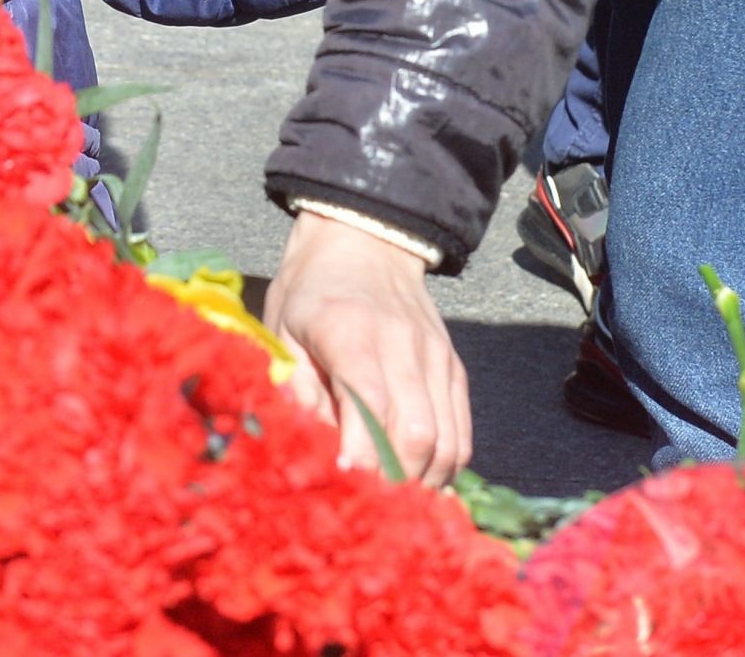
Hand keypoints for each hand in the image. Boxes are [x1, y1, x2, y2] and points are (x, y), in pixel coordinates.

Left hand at [265, 209, 472, 483]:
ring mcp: (435, 356)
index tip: (345, 479)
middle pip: (415, 432)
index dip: (361, 453)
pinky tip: (417, 478)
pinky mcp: (453, 367)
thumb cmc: (310, 291)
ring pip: (446, 440)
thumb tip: (313, 448)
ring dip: (422, 481)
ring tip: (393, 500)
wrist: (364, 240)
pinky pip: (461, 432)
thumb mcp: (283, 329)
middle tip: (369, 504)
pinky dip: (444, 465)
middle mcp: (402, 343)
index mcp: (350, 329)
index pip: (370, 403)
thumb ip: (294, 388)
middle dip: (393, 480)